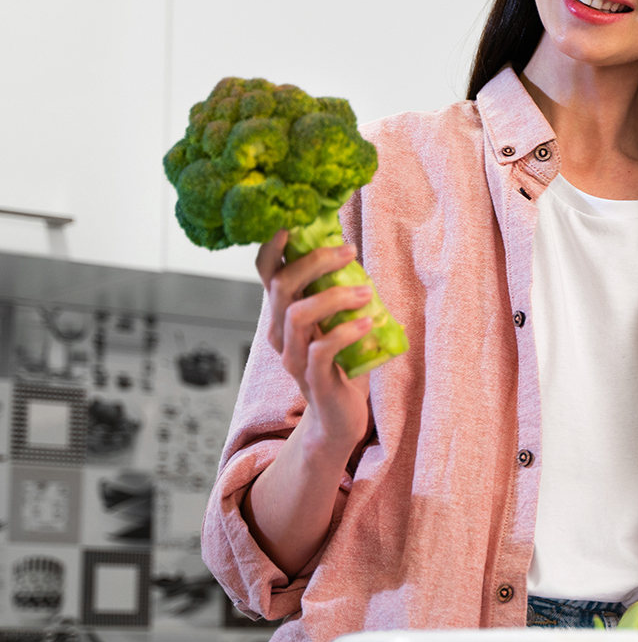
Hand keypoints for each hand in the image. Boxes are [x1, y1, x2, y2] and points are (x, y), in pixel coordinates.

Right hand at [256, 229, 370, 456]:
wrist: (339, 419)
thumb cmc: (341, 363)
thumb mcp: (336, 321)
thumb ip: (338, 291)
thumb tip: (353, 252)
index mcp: (283, 315)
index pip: (266, 275)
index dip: (272, 247)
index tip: (292, 222)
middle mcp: (280, 334)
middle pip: (281, 287)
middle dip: (314, 262)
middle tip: (349, 251)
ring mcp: (293, 358)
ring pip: (298, 315)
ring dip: (334, 296)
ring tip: (367, 292)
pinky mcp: (314, 380)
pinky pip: (321, 350)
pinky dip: (345, 331)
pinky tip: (368, 323)